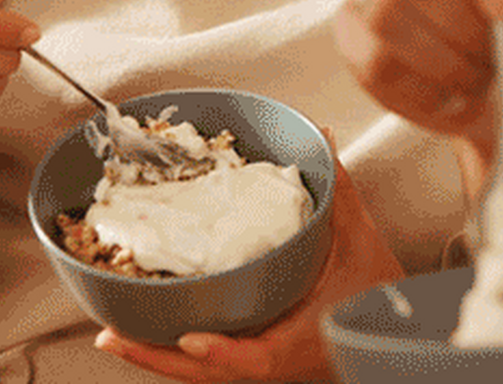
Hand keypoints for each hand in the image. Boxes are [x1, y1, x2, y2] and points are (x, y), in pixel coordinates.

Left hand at [95, 137, 404, 380]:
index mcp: (302, 340)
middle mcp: (275, 360)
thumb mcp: (361, 240)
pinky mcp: (253, 355)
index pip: (258, 358)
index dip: (222, 352)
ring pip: (199, 373)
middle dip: (156, 357)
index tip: (191, 336)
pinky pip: (204, 362)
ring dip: (154, 356)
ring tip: (112, 336)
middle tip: (112, 337)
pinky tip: (141, 333)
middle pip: (208, 374)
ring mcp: (261, 363)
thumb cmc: (377, 295)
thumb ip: (339, 192)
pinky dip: (171, 350)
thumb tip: (323, 142)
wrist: (390, 333)